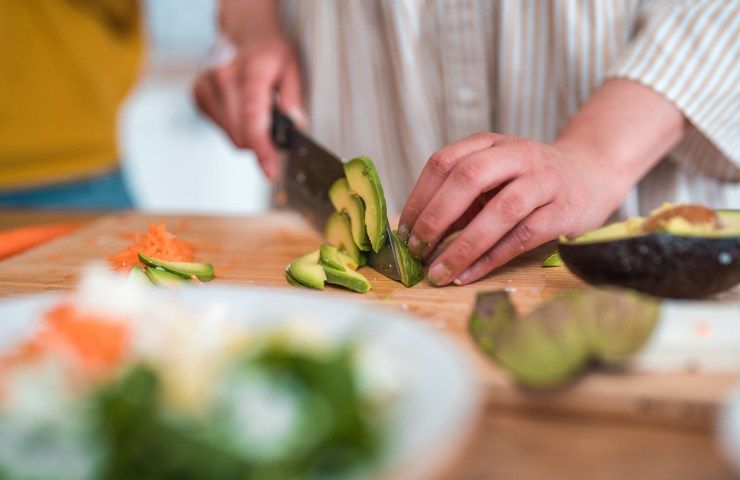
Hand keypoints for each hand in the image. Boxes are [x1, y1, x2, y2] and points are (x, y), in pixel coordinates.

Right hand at [193, 33, 304, 179]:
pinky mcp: (198, 94)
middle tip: (274, 123)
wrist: (244, 31)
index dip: (262, 148)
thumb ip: (294, 98)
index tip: (270, 169)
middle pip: (240, 133)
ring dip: (247, 132)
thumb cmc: (270, 51)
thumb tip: (295, 125)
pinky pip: (220, 128)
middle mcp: (223, 76)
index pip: (252, 117)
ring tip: (256, 107)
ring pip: (230, 135)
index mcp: (251, 69)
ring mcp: (206, 85)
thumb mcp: (293, 68)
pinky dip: (234, 125)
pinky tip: (240, 105)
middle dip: (261, 140)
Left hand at [398, 133, 621, 285]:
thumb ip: (458, 201)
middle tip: (417, 250)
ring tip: (438, 272)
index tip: (404, 232)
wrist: (590, 176)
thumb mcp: (491, 179)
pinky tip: (468, 275)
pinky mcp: (564, 211)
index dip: (419, 197)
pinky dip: (491, 258)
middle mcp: (517, 155)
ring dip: (463, 245)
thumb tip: (416, 237)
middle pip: (469, 177)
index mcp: (490, 144)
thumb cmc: (527, 183)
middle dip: (436, 216)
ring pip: (501, 210)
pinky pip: (523, 236)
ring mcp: (544, 181)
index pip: (444, 161)